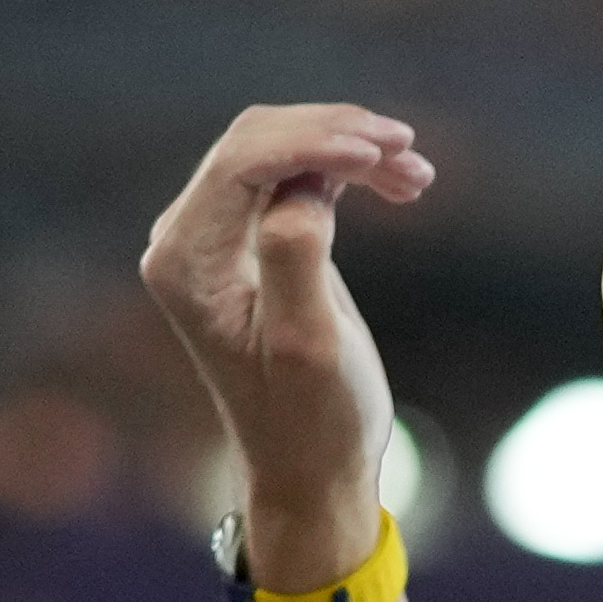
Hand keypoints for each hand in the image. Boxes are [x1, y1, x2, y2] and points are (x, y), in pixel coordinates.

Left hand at [145, 103, 430, 573]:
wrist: (314, 466)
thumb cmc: (312, 419)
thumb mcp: (307, 346)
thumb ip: (294, 261)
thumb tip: (301, 195)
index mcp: (185, 261)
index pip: (240, 164)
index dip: (311, 142)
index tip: (381, 152)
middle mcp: (189, 239)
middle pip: (257, 142)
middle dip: (335, 134)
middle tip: (409, 151)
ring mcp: (222, 236)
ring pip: (283, 150)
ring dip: (350, 148)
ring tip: (417, 172)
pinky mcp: (259, 239)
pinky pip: (300, 175)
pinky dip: (350, 170)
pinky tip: (401, 182)